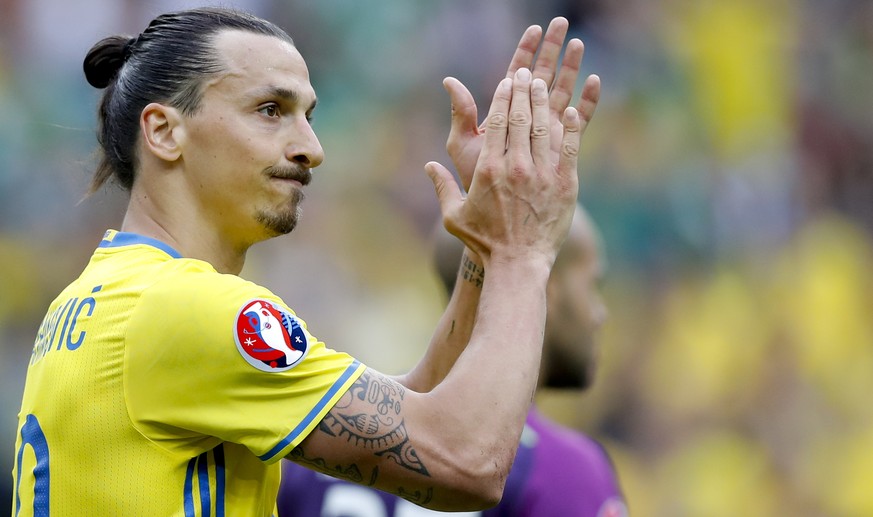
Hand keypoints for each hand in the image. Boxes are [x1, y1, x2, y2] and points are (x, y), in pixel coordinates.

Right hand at [426, 68, 582, 264]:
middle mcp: (516, 167)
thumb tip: (428, 166)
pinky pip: (570, 149)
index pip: (496, 123)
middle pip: (520, 118)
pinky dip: (571, 127)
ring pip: (544, 128)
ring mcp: (543, 175)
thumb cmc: (484, 242)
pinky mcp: (565, 185)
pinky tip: (571, 110)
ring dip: (543, 102)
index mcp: (488, 170)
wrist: (517, 264)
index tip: (507, 81)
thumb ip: (442, 187)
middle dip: (523, 90)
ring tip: (543, 84)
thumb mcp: (454, 215)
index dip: (502, 97)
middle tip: (527, 73)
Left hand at [444, 17, 600, 190]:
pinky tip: (595, 80)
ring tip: (578, 43)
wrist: (500, 217)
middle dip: (551, 49)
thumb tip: (449, 80)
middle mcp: (527, 120)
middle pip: (541, 77)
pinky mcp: (564, 148)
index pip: (514, 74)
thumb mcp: (464, 146)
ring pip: (562, 92)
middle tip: (561, 23)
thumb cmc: (477, 182)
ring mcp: (547, 132)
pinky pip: (579, 121)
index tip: (534, 28)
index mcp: (504, 114)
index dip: (525, 51)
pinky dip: (587, 101)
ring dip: (571, 67)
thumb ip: (462, 114)